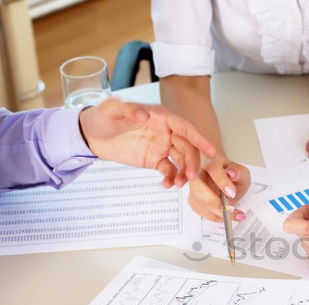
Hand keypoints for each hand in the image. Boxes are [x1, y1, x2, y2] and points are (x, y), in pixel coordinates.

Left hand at [79, 98, 217, 188]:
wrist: (91, 135)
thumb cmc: (102, 117)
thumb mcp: (111, 109)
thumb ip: (127, 110)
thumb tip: (143, 115)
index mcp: (161, 117)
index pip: (186, 128)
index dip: (200, 139)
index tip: (212, 151)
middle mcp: (166, 131)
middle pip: (187, 147)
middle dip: (192, 162)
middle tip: (191, 177)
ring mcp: (162, 146)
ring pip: (181, 160)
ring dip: (184, 172)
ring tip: (180, 184)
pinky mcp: (155, 160)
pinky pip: (169, 170)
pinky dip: (171, 178)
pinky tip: (168, 185)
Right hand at [188, 156, 250, 221]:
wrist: (227, 180)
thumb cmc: (233, 176)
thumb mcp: (241, 173)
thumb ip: (239, 173)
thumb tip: (232, 174)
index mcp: (212, 162)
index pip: (213, 169)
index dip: (222, 182)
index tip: (232, 193)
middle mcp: (198, 172)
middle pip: (197, 186)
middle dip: (213, 201)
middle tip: (230, 208)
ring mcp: (193, 186)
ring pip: (197, 199)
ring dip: (215, 211)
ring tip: (233, 214)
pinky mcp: (193, 198)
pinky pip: (199, 209)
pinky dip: (213, 215)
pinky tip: (224, 215)